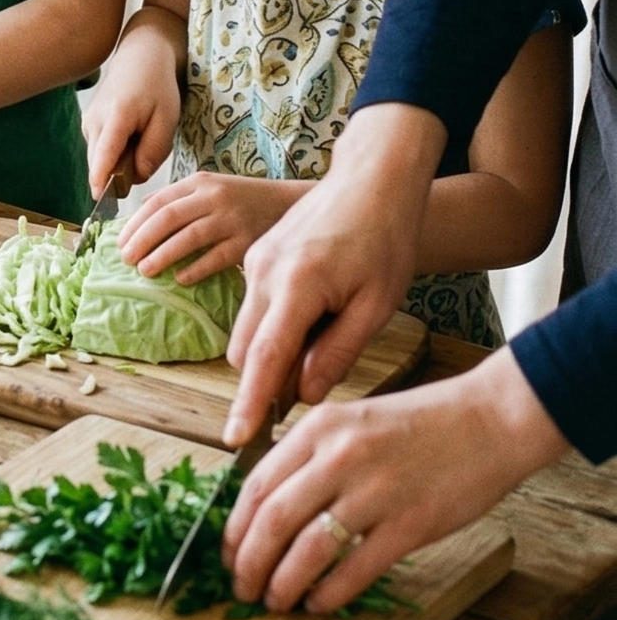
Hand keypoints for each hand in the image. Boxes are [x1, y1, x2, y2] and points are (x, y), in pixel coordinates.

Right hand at [81, 24, 179, 196]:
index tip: (99, 200)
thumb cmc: (156, 86)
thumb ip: (154, 150)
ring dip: (119, 163)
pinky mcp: (88, 126)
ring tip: (142, 140)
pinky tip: (132, 137)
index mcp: (116, 117)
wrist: (139, 58)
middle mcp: (95, 121)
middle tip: (147, 155)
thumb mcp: (166, 118)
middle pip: (100, 164)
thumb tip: (138, 175)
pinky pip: (101, 151)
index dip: (101, 179)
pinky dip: (116, 154)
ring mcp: (88, 123)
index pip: (104, 155)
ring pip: (100, 159)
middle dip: (120, 174)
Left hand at [117, 172, 299, 284]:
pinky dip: (195, 269)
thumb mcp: (211, 188)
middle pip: (168, 217)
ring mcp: (231, 219)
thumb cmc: (244, 200)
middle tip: (126, 259)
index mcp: (200, 183)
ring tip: (145, 270)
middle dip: (143, 239)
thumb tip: (141, 211)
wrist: (289, 204)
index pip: (159, 201)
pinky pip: (215, 258)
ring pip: (189, 237)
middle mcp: (214, 198)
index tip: (120, 242)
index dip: (136, 223)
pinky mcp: (247, 242)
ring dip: (162, 255)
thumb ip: (179, 198)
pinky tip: (179, 279)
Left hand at [221, 348, 566, 612]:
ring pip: (307, 550)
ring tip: (275, 602)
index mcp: (320, 426)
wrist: (490, 421)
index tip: (227, 555)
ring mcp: (376, 491)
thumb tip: (268, 507)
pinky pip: (354, 569)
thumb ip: (311, 454)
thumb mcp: (354, 421)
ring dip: (283, 584)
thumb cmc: (421, 424)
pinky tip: (319, 604)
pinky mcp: (410, 524)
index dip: (235, 529)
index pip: (256, 485)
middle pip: (272, 520)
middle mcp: (340, 455)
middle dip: (249, 564)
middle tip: (242, 589)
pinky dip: (329, 594)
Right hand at [222, 103, 445, 448]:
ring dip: (271, 354)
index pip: (265, 359)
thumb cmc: (384, 240)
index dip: (249, 403)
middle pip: (247, 351)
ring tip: (323, 344)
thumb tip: (306, 396)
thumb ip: (337, 353)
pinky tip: (315, 317)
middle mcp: (264, 273)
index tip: (234, 439)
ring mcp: (255, 262)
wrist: (371, 181)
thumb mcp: (375, 306)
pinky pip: (255, 308)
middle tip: (308, 393)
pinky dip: (274, 328)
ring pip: (248, 331)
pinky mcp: (256, 257)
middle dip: (265, 382)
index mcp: (296, 286)